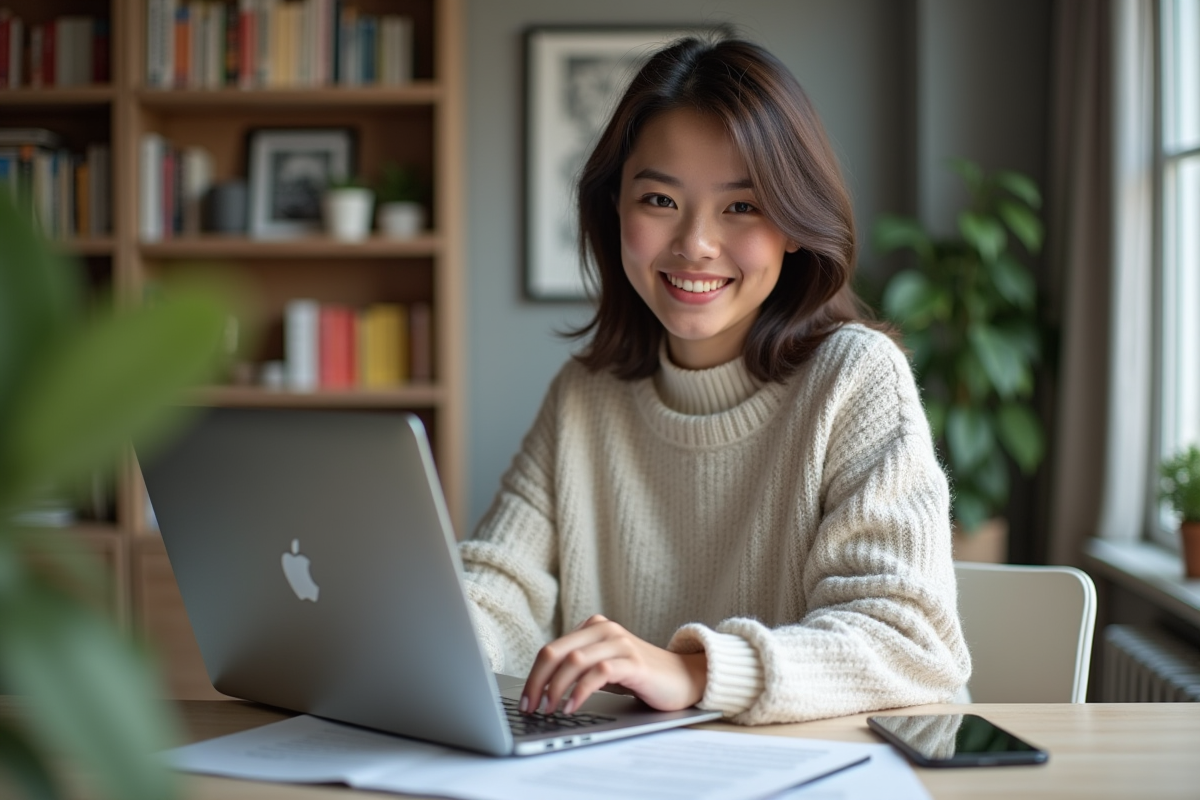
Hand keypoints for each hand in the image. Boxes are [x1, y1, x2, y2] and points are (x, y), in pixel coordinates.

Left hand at [520, 615, 707, 714]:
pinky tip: (573, 707)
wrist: (685, 678)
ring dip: (555, 688)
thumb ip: (580, 668)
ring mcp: (620, 644)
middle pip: (556, 652)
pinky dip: (581, 692)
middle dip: (537, 682)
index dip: (533, 675)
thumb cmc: (641, 676)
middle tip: (530, 707)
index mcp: (593, 627)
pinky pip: (599, 673)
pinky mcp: (634, 662)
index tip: (525, 700)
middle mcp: (605, 630)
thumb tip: (542, 691)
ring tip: (549, 709)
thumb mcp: (604, 668)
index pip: (552, 649)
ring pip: (574, 661)